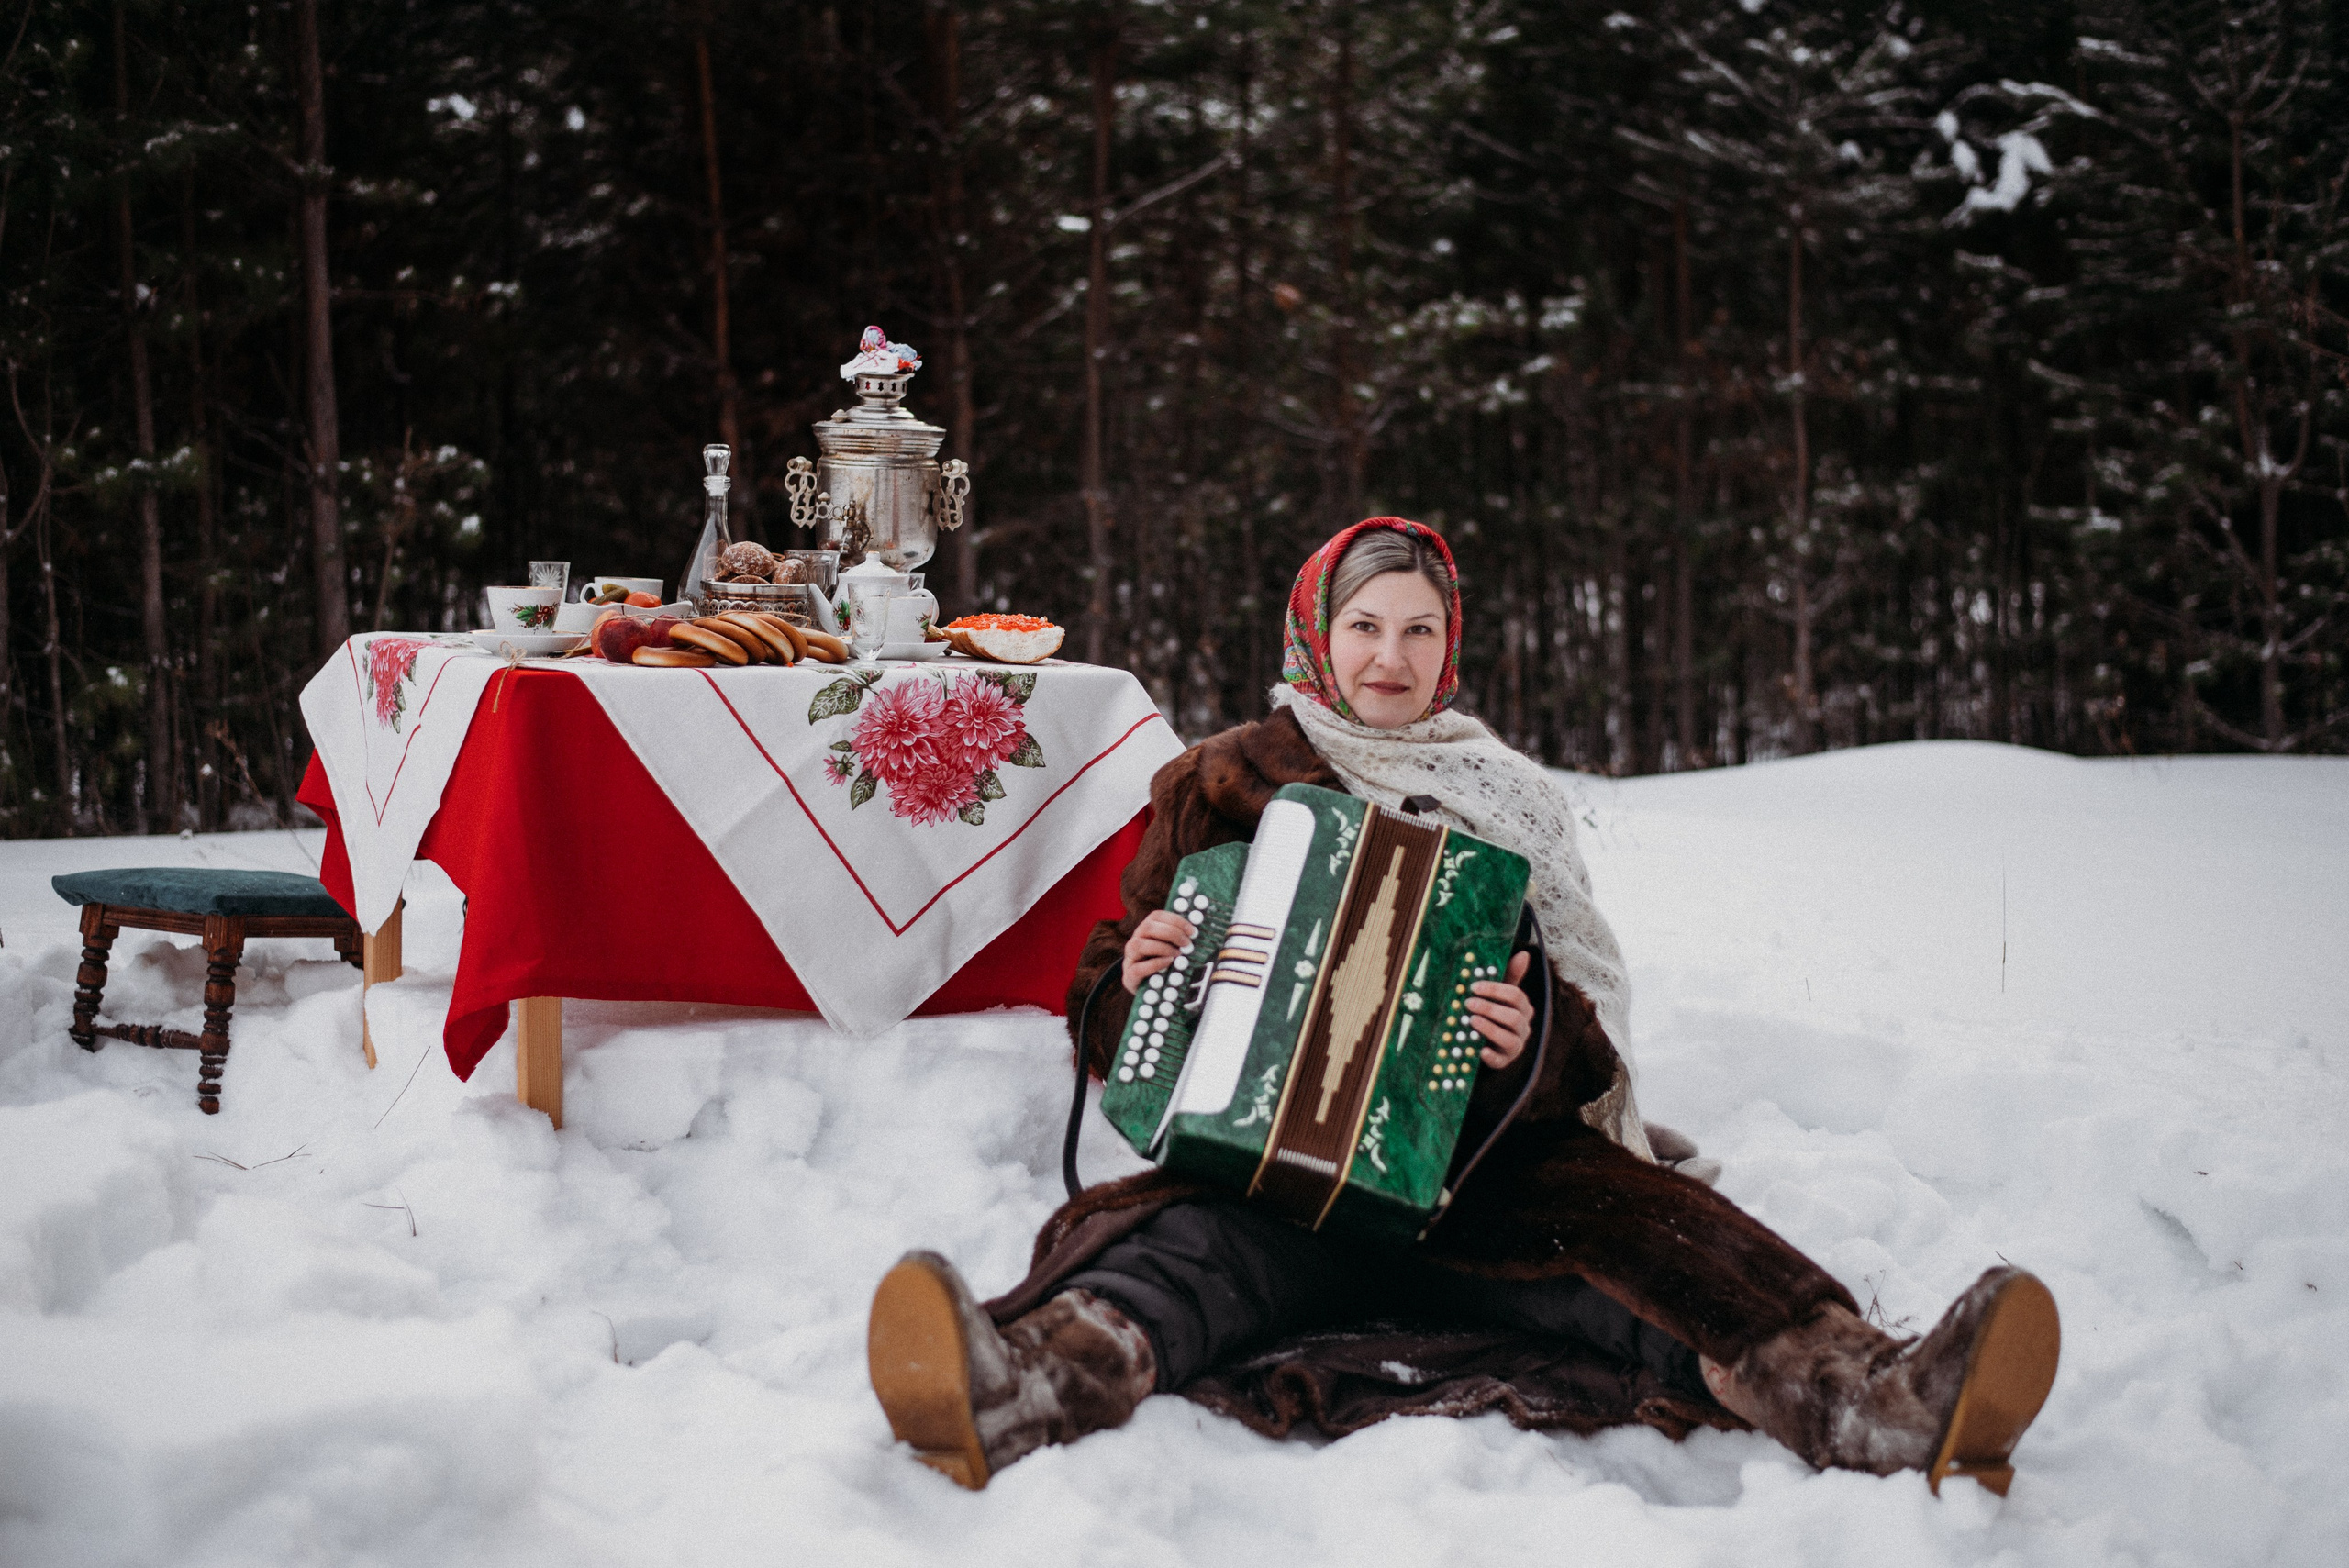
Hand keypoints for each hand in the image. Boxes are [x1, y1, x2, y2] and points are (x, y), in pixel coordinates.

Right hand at [1122, 910, 1197, 993]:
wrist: (1150, 992)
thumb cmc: (1164, 967)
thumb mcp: (1172, 950)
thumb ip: (1180, 940)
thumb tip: (1197, 933)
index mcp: (1146, 930)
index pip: (1156, 916)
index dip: (1175, 920)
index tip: (1191, 931)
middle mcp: (1135, 940)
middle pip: (1147, 927)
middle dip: (1170, 933)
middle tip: (1186, 943)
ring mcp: (1131, 958)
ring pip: (1138, 944)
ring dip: (1162, 948)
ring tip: (1177, 955)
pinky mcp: (1130, 975)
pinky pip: (1138, 968)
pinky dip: (1155, 964)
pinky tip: (1168, 963)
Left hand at [1466, 949, 1534, 1070]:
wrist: (1488, 1040)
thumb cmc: (1495, 1012)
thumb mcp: (1500, 994)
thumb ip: (1511, 976)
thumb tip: (1525, 954)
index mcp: (1523, 1009)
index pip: (1516, 996)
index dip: (1495, 990)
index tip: (1474, 986)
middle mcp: (1523, 1028)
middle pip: (1513, 1017)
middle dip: (1490, 1008)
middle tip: (1468, 1002)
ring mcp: (1515, 1046)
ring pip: (1510, 1040)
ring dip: (1490, 1029)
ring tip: (1471, 1021)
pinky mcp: (1504, 1061)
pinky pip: (1501, 1061)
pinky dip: (1491, 1056)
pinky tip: (1481, 1049)